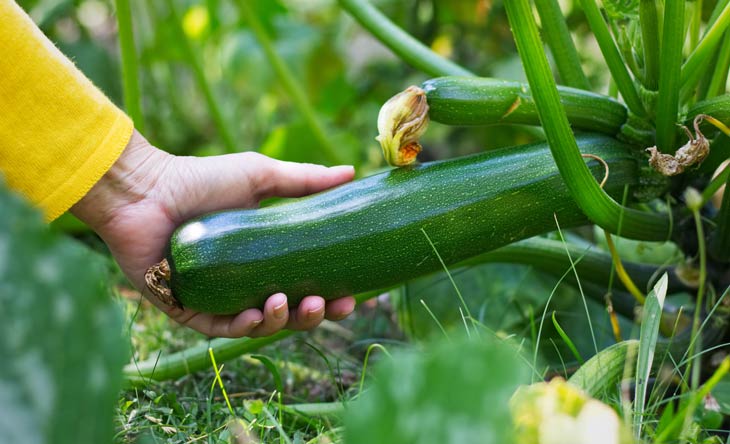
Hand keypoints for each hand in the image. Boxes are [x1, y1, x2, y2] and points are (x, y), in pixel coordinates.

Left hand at [71, 130, 355, 337]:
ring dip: (281, 322)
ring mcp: (218, 300)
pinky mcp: (188, 311)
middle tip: (328, 303)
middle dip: (314, 316)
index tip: (356, 296)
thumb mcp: (261, 177)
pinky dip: (242, 327)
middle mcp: (244, 283)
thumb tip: (351, 172)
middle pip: (290, 313)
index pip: (307, 285)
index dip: (333, 296)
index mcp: (264, 259)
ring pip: (259, 326)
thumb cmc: (200, 179)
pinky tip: (257, 316)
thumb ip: (305, 180)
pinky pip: (220, 330)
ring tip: (287, 303)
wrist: (146, 188)